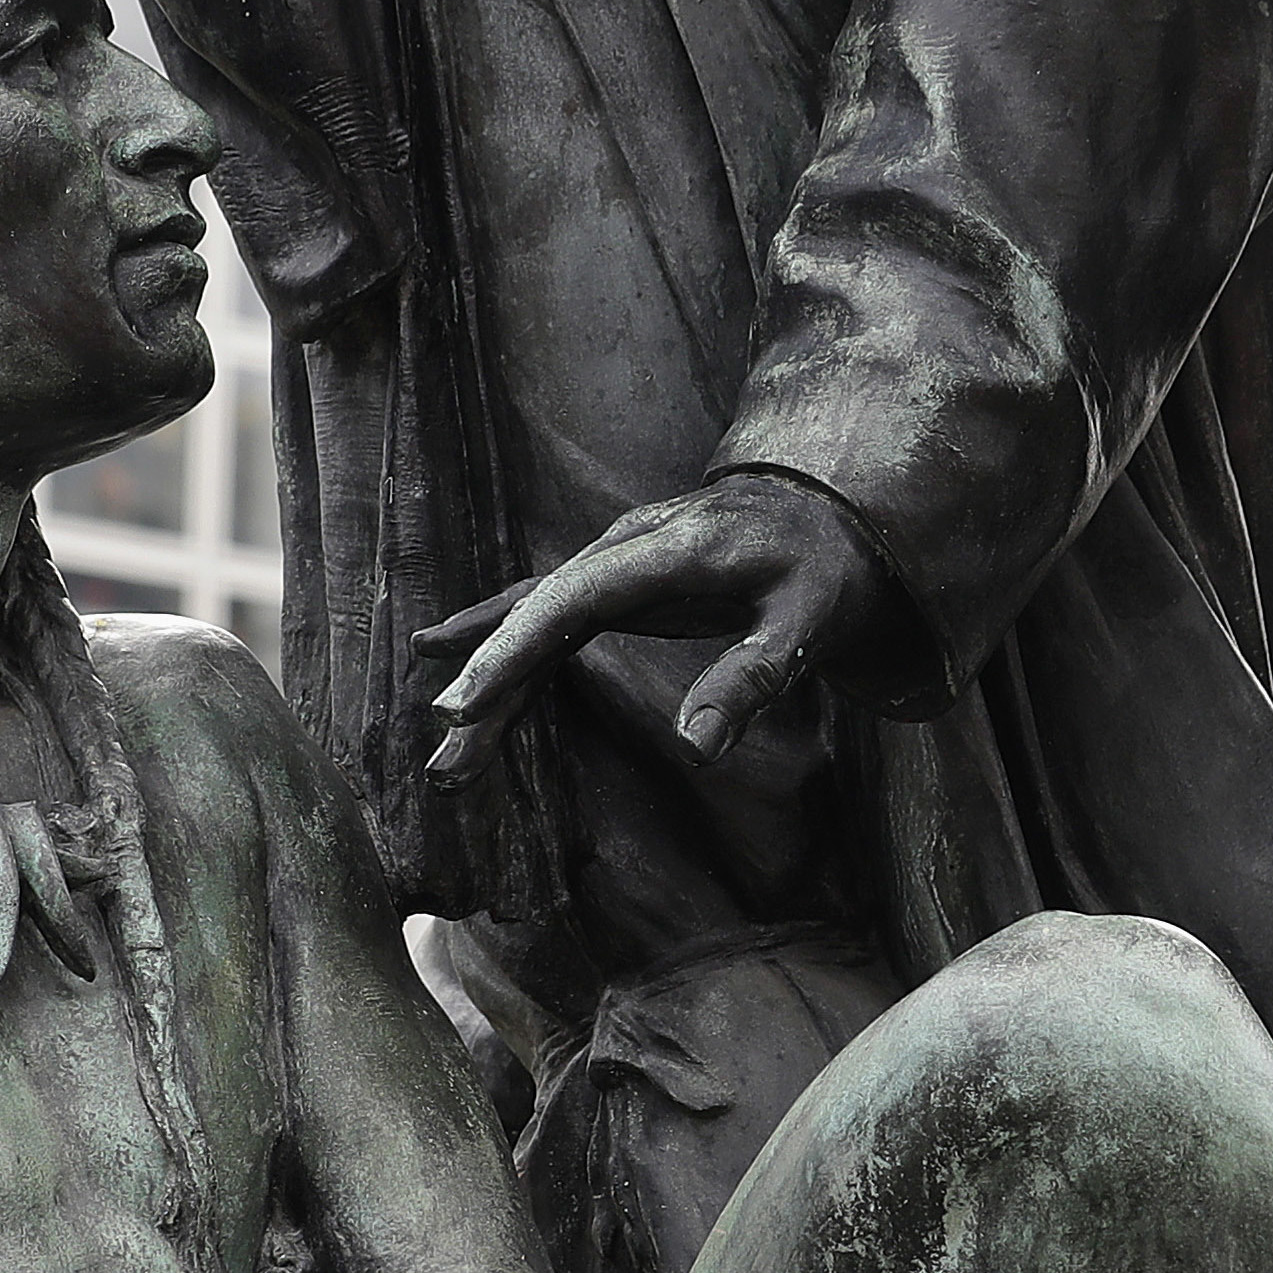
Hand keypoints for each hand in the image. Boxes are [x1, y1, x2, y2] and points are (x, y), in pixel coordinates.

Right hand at [421, 473, 900, 777]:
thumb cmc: (826, 571)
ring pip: (534, 616)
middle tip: (447, 758)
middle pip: (537, 611)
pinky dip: (500, 640)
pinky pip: (547, 610)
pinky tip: (442, 648)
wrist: (831, 515)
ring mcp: (616, 556)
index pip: (572, 598)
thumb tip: (697, 748)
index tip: (466, 704)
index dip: (511, 650)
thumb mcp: (808, 625)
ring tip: (450, 755)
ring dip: (489, 679)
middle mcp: (628, 543)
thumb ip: (753, 678)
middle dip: (486, 682)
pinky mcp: (616, 576)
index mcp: (672, 548)